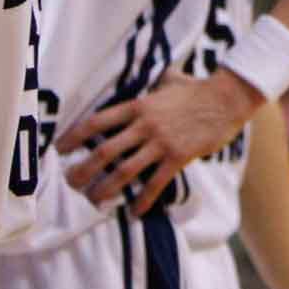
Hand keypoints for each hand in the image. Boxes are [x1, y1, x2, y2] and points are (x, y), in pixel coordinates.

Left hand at [56, 68, 261, 214]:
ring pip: (124, 171)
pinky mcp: (178, 156)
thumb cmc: (200, 88)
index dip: (74, 136)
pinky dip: (142, 200)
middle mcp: (144, 124)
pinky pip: (155, 183)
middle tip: (70, 182)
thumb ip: (159, 84)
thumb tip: (160, 78)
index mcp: (139, 106)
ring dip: (105, 188)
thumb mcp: (172, 81)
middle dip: (83, 170)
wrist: (228, 97)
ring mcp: (161, 142)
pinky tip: (134, 211)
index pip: (97, 122)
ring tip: (93, 200)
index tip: (60, 149)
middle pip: (104, 150)